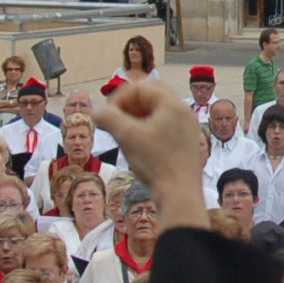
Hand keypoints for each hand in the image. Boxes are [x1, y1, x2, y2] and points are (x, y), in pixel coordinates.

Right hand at [94, 83, 206, 232]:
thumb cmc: (155, 162)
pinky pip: (166, 125)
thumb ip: (109, 118)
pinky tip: (138, 144)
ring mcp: (188, 127)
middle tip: (115, 118)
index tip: (106, 115)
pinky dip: (149, 128)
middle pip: (152, 95)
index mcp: (172, 103)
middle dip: (129, 104)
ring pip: (159, 111)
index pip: (141, 87)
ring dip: (138, 116)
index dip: (119, 98)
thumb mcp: (127, 136)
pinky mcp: (187, 143)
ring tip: (123, 132)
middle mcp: (184, 111)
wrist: (180, 194)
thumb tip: (95, 112)